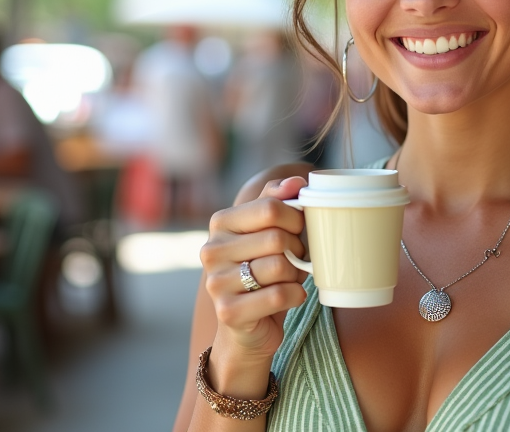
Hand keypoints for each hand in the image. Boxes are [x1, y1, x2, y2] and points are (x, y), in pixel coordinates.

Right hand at [201, 176, 308, 363]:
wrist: (249, 328)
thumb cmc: (264, 272)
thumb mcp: (269, 231)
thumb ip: (278, 200)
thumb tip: (297, 182)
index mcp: (221, 223)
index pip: (270, 207)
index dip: (295, 218)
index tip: (298, 229)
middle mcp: (211, 250)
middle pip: (277, 238)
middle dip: (298, 249)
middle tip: (296, 258)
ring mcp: (216, 282)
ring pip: (279, 267)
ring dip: (296, 274)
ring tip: (290, 277)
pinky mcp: (228, 311)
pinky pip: (279, 295)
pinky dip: (296, 295)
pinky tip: (292, 296)